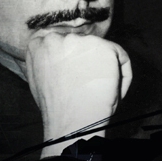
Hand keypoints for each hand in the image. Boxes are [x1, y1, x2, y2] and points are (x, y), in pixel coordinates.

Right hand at [25, 33, 131, 156]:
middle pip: (82, 45)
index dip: (72, 57)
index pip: (59, 40)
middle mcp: (58, 36)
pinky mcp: (103, 47)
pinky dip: (123, 76)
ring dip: (104, 69)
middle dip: (89, 63)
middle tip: (89, 86)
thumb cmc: (56, 109)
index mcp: (38, 44)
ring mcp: (81, 40)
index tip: (78, 72)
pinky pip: (121, 58)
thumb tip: (57, 54)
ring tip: (99, 92)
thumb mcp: (38, 78)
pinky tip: (112, 92)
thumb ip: (46, 60)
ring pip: (102, 51)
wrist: (72, 123)